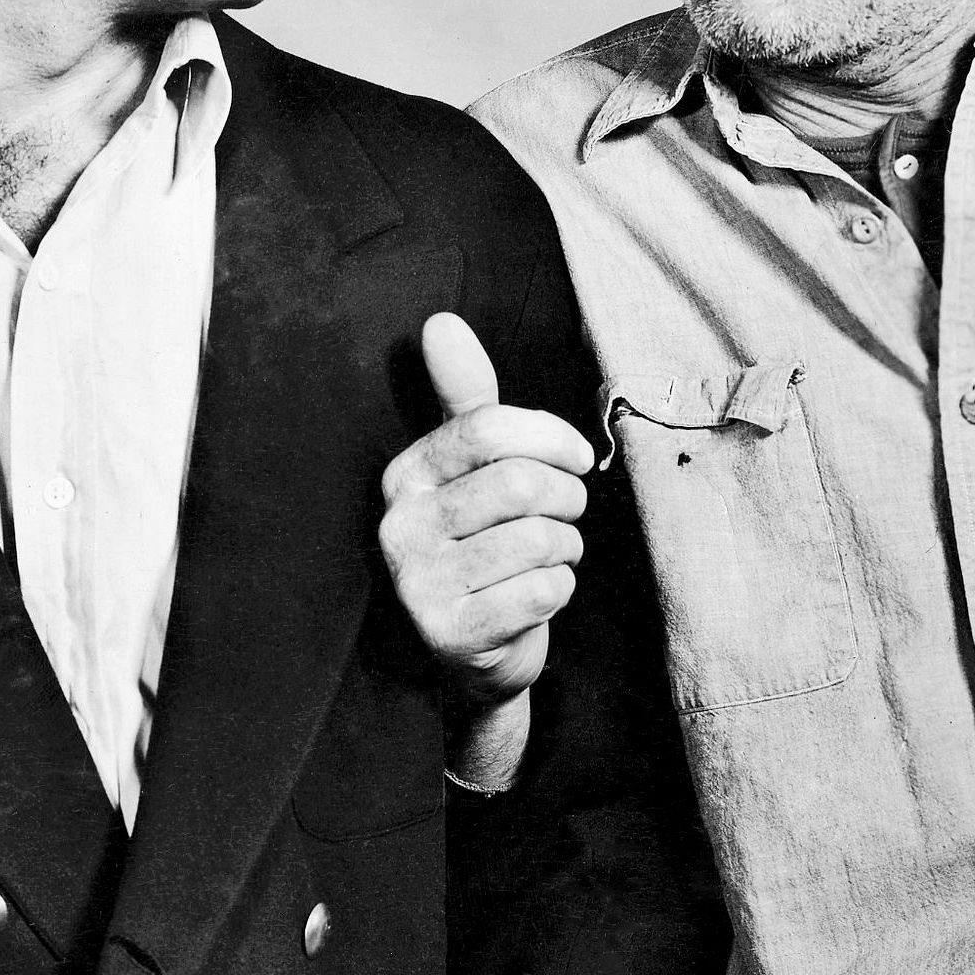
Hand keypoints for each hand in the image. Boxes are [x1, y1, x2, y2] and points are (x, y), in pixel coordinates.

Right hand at [379, 313, 594, 719]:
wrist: (475, 653)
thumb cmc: (484, 541)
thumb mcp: (472, 466)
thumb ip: (465, 395)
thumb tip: (440, 322)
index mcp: (404, 475)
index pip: (487, 428)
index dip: (550, 438)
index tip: (575, 457)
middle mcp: (399, 527)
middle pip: (520, 485)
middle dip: (567, 500)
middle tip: (566, 516)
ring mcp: (418, 585)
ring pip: (539, 540)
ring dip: (566, 548)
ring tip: (547, 557)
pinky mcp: (449, 634)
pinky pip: (543, 590)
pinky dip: (560, 589)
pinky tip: (537, 594)